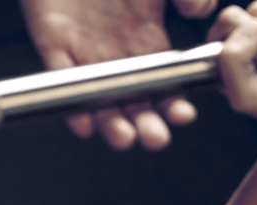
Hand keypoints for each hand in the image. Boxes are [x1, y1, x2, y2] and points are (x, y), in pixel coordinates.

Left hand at [20, 0, 216, 150]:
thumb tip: (202, 14)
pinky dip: (71, 103)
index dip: (173, 102)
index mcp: (146, 39)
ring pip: (99, 99)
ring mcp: (85, 52)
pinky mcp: (54, 44)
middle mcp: (117, 53)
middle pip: (134, 100)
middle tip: (156, 139)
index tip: (183, 114)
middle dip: (146, 124)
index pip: (164, 83)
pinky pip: (62, 78)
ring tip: (124, 138)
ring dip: (111, 124)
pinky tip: (83, 123)